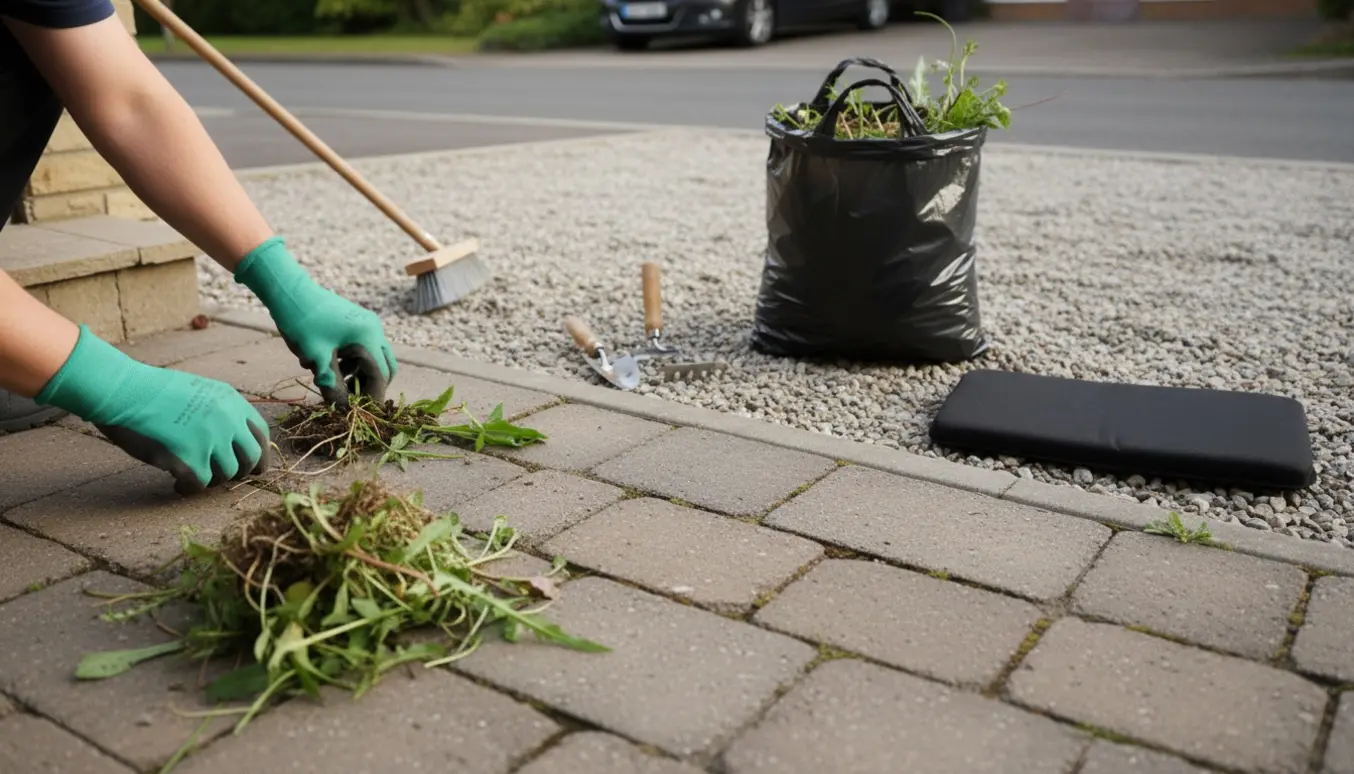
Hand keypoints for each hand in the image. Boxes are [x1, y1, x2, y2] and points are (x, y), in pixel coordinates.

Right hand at [36, 326, 270, 494]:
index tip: (254, 466)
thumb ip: (220, 411)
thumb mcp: (199, 391)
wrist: (123, 391)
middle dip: (241, 472)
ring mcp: (210, 440)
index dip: (259, 453)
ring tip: (190, 474)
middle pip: (250, 458)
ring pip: (226, 474)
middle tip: (222, 477)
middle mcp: (227, 420)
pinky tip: (177, 484)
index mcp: (231, 401)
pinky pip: (200, 485)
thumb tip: (232, 440)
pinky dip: (189, 488)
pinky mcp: (190, 460)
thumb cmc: (152, 391)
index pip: (260, 433)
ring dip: (210, 479)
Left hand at [233, 237, 396, 407]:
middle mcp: (374, 329)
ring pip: (374, 359)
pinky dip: (353, 364)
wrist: (288, 290)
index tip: (362, 413)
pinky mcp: (357, 323)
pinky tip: (331, 368)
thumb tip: (342, 409)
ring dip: (360, 375)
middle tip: (352, 402)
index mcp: (368, 336)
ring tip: (334, 384)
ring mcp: (367, 324)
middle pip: (385, 367)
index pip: (380, 374)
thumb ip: (332, 385)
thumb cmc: (301, 322)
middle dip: (371, 386)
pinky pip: (363, 350)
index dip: (373, 396)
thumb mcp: (316, 358)